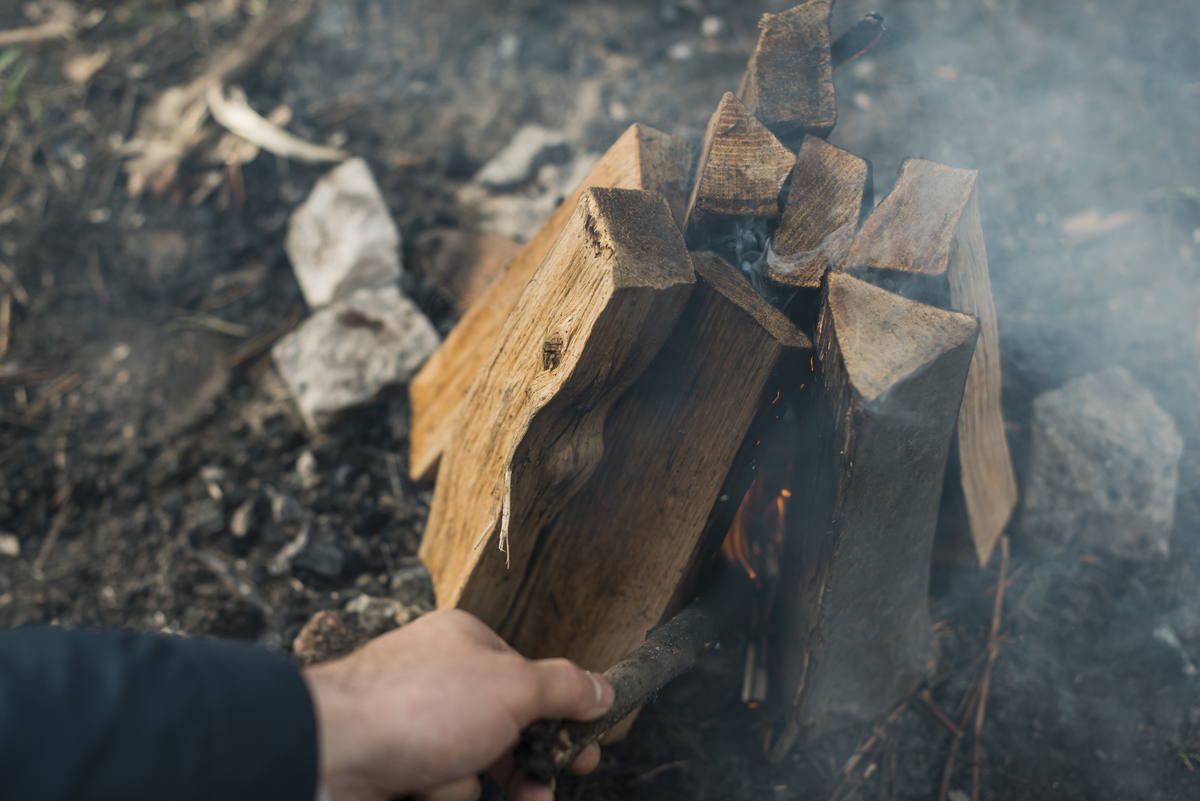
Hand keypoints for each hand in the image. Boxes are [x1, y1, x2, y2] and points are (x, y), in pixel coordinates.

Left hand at [303, 608, 613, 800]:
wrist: (329, 754)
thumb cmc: (415, 706)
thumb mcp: (512, 688)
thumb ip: (564, 688)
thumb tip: (603, 688)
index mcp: (466, 644)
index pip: (530, 679)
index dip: (561, 717)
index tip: (585, 750)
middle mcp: (439, 680)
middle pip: (504, 730)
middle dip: (522, 767)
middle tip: (542, 791)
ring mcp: (414, 727)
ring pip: (470, 767)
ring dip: (466, 784)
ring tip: (445, 783)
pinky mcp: (395, 767)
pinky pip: (438, 787)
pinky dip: (437, 795)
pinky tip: (421, 789)